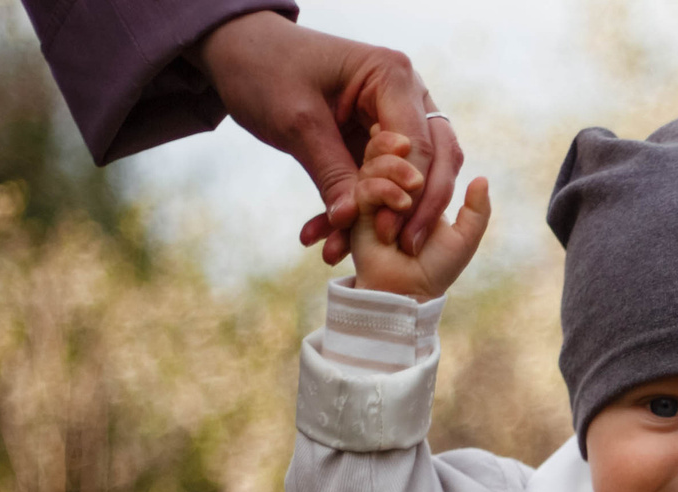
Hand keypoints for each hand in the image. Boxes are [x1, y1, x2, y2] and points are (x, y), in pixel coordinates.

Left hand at [193, 13, 465, 263]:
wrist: (241, 53)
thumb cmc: (267, 70)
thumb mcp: (297, 121)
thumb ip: (329, 171)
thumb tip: (350, 222)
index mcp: (393, 76)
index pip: (419, 144)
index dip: (410, 193)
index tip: (388, 235)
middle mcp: (406, 95)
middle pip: (436, 160)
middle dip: (418, 209)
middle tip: (402, 250)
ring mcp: (394, 117)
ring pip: (414, 176)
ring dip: (386, 216)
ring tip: (350, 252)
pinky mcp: (376, 140)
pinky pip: (380, 182)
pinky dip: (358, 211)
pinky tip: (327, 239)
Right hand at [347, 132, 490, 299]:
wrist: (408, 292)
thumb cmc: (435, 269)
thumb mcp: (464, 239)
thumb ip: (477, 211)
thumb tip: (482, 178)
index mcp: (415, 187)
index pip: (411, 150)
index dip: (416, 140)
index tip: (425, 143)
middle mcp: (391, 187)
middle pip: (386, 145)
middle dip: (398, 146)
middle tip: (415, 156)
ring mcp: (372, 199)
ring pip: (374, 163)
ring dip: (395, 169)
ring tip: (413, 188)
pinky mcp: (357, 212)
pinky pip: (366, 187)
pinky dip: (385, 189)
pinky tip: (401, 205)